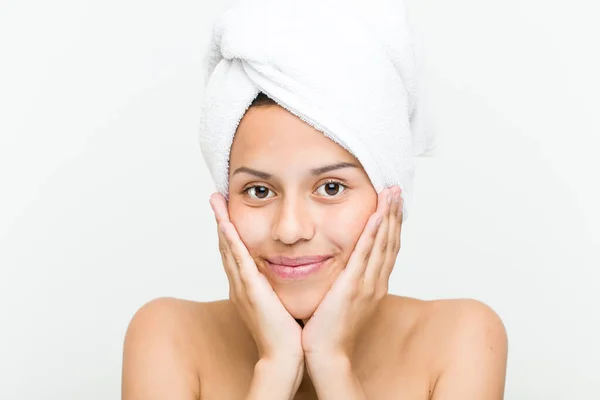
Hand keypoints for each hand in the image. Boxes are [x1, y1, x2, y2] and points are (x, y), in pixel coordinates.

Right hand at [209, 193, 303, 366]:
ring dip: (221, 223)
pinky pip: (238, 260)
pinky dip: (231, 240)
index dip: (229, 231)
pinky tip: (227, 224)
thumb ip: (276, 285)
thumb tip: (286, 270)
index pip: (235, 253)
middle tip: (216, 198)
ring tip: (216, 201)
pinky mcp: (250, 289)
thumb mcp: (277, 301)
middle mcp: (239, 283)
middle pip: (226, 246)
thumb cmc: (285, 331)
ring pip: (228, 248)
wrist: (283, 354)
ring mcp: (242, 285)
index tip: (227, 211)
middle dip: (220, 221)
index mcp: (246, 286)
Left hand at [301, 186, 402, 360]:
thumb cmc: (330, 328)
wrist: (327, 352)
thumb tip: (343, 266)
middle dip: (394, 214)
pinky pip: (366, 254)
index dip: (392, 225)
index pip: (387, 248)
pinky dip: (373, 233)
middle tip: (397, 190)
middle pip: (390, 241)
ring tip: (391, 194)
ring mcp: (368, 283)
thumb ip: (347, 280)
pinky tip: (376, 215)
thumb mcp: (344, 299)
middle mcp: (376, 282)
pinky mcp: (354, 286)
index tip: (392, 204)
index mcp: (374, 284)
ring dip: (388, 216)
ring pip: (383, 243)